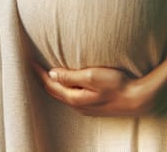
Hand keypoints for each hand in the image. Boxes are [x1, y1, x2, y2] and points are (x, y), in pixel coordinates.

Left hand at [31, 63, 165, 116]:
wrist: (137, 99)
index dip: (38, 72)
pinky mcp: (92, 105)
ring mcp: (84, 106)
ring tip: (43, 71)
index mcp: (74, 97)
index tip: (28, 59)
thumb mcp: (92, 76)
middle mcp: (76, 104)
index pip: (49, 84)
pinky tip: (64, 81)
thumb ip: (70, 76)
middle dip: (40, 78)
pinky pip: (70, 95)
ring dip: (51, 83)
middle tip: (31, 64)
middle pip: (52, 91)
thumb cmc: (117, 84)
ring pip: (61, 94)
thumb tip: (51, 73)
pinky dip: (62, 87)